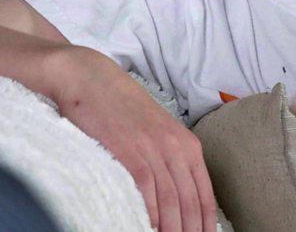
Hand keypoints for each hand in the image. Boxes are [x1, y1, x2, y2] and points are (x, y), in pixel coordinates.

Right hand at [49, 47, 215, 231]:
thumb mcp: (155, 131)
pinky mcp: (130, 151)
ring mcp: (153, 149)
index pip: (205, 196)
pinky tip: (148, 228)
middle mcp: (176, 147)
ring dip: (171, 230)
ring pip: (171, 202)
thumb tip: (175, 197)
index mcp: (187, 144)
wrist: (89, 78)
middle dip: (188, 231)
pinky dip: (150, 216)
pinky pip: (147, 192)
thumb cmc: (119, 106)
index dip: (205, 225)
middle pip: (190, 204)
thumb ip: (169, 159)